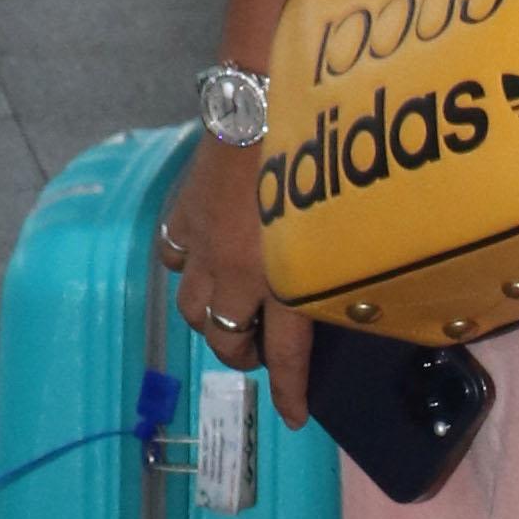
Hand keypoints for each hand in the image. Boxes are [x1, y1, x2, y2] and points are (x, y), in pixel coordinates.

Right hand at [165, 127, 311, 421]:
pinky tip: (204, 260)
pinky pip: (174, 259)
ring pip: (191, 306)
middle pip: (223, 336)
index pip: (284, 352)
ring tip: (233, 309)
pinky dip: (188, 269)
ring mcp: (202, 243)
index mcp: (279, 277)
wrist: (260, 101)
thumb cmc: (313, 154)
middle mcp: (233, 270)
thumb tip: (344, 285)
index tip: (296, 417)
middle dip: (241, 353)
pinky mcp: (183, 213)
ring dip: (211, 318)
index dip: (288, 390)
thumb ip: (334, 260)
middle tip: (259, 349)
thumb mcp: (337, 219)